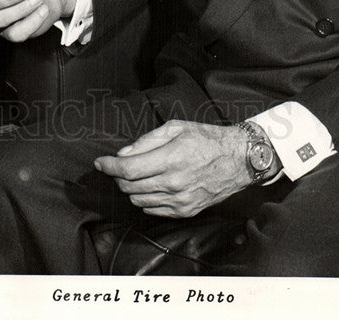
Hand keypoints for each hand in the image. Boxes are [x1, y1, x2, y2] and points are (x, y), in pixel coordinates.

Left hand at [94, 121, 248, 217]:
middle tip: (117, 165)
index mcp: (171, 159)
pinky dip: (145, 199)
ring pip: (139, 200)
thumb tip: (124, 153)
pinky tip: (150, 186)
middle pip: (130, 186)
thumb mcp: (176, 128)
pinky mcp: (185, 211)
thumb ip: (147, 141)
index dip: (109, 166)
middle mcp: (174, 183)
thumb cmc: (207, 139)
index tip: (100, 163)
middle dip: (117, 176)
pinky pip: (153, 210)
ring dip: (130, 188)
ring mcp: (180, 200)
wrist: (238, 160)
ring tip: (136, 174)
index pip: (128, 169)